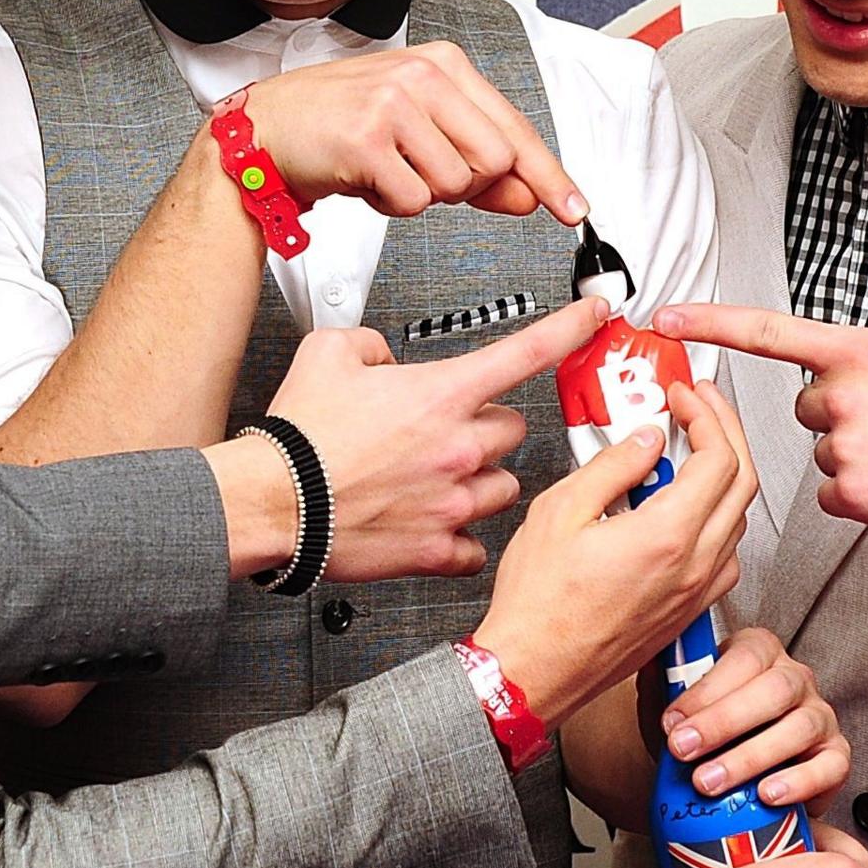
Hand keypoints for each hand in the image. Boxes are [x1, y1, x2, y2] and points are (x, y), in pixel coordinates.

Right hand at [229, 44, 587, 223]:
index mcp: (443, 64)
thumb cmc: (338, 126)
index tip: (572, 207)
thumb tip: (528, 195)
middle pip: (494, 162)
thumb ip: (476, 165)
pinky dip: (391, 205)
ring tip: (387, 170)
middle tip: (424, 175)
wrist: (264, 131)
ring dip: (422, 195)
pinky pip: (412, 202)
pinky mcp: (367, 139)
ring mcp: (394, 103)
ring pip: (455, 185)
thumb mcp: (417, 134)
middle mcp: (422, 75)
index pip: (513, 128)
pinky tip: (367, 180)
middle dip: (466, 187)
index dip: (547, 174)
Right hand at [263, 298, 610, 583]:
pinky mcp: (436, 549)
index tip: (596, 318)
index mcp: (441, 395)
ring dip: (481, 481)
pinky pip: (475, 547)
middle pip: (515, 429)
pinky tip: (437, 526)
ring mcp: (453, 502)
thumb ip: (370, 342)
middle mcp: (458, 448)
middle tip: (449, 431)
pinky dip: (461, 538)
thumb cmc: (298, 438)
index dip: (572, 328)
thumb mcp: (327, 352)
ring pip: (504, 487)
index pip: (529, 351)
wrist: (271, 502)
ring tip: (440, 480)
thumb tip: (383, 355)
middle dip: (489, 427)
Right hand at [476, 376, 756, 717]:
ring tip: (689, 451)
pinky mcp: (688, 612)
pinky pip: (725, 556)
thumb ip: (612, 466)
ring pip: (738, 519)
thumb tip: (644, 440)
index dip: (707, 414)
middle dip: (726, 432)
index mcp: (665, 536)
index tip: (684, 396)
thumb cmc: (537, 607)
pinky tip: (686, 510)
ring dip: (724, 475)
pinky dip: (717, 519)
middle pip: (742, 482)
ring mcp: (695, 593)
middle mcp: (692, 567)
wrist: (532, 671)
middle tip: (700, 408)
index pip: (719, 457)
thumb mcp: (560, 512)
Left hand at [654, 303, 867, 539]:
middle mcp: (844, 394)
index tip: (668, 319)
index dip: (710, 322)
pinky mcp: (850, 491)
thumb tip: (839, 374)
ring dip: (855, 454)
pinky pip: (833, 492)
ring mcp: (844, 443)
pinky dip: (860, 492)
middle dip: (839, 415)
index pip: (768, 330)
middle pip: (807, 407)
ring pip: (823, 451)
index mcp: (861, 350)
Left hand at [660, 629, 847, 812]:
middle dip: (724, 722)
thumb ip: (660, 678)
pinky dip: (799, 782)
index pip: (743, 658)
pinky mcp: (835, 757)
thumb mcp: (673, 702)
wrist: (725, 773)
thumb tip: (644, 654)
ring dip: (750, 757)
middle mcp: (796, 678)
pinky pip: (830, 766)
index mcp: (759, 652)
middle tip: (684, 751)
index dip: (707, 691)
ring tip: (711, 782)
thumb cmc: (702, 733)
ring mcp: (820, 716)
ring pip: (799, 728)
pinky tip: (767, 795)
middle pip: (774, 690)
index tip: (671, 722)